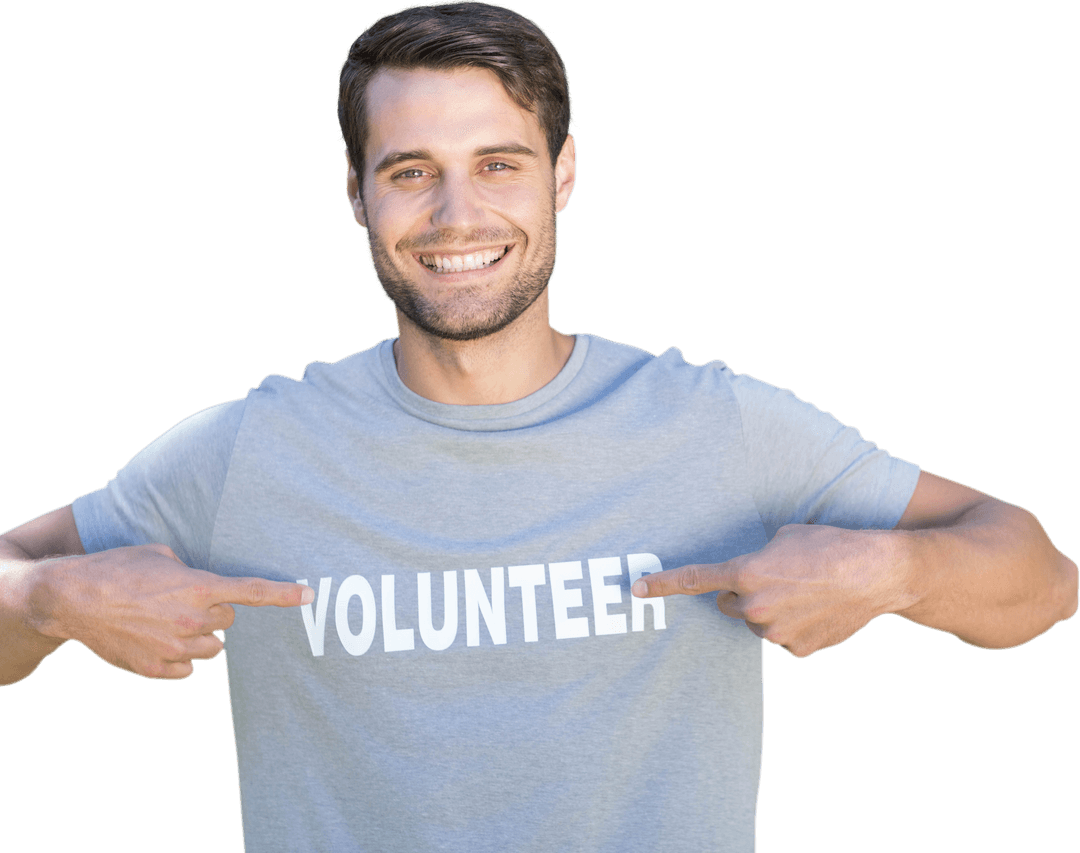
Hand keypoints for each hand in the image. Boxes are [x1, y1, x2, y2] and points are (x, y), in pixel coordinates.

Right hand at [32, 544, 312, 679]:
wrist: (71, 600)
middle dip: (214, 612)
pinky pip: (188, 669)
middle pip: (229, 622)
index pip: (251, 591)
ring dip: (198, 636)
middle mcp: (192, 619)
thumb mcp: (161, 556)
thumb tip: (205, 584)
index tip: (309, 596)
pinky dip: (179, 657)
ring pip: (212, 648)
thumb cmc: (116, 569)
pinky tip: (156, 641)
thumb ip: (193, 572)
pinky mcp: (157, 669)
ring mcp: (175, 647)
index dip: (283, 594)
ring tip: (165, 621)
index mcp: (198, 587)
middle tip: (183, 602)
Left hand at [631, 524, 910, 657]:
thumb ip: (756, 559)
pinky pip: (783, 638)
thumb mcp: (784, 537)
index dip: (663, 585)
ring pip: (758, 622)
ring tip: (807, 592)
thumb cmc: (831, 546)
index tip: (637, 589)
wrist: (878, 573)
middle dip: (744, 594)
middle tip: (776, 579)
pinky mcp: (797, 650)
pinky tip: (818, 611)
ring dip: (772, 610)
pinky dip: (795, 627)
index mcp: (746, 572)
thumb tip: (749, 576)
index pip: (695, 579)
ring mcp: (775, 633)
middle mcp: (754, 606)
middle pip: (730, 604)